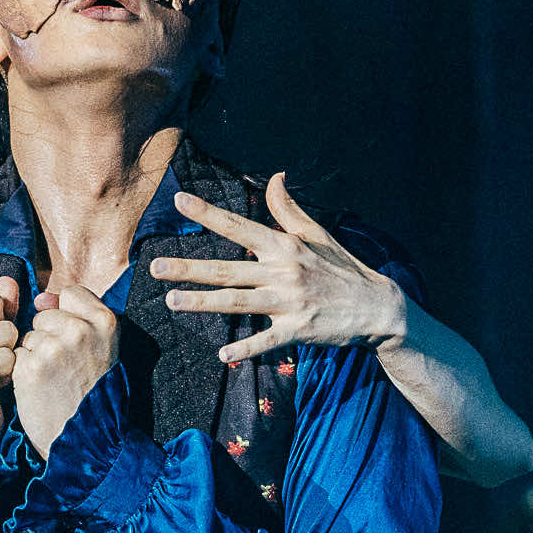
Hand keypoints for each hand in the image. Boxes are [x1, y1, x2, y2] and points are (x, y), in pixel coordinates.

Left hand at [12, 284, 118, 454]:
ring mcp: (53, 349)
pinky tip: (39, 388)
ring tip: (53, 379)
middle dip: (47, 337)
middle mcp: (80, 331)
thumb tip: (40, 298)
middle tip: (64, 367)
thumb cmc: (92, 391)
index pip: (70, 294)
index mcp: (105, 322)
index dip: (66, 315)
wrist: (85, 437)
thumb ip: (77, 315)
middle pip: (44, 315)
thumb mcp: (101, 347)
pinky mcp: (30, 368)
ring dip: (34, 355)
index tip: (74, 340)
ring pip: (28, 336)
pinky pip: (16, 355)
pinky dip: (23, 371)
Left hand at [149, 173, 407, 364]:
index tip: (179, 200)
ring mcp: (290, 302)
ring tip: (171, 301)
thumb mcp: (318, 235)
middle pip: (228, 269)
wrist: (377, 307)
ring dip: (203, 303)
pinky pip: (267, 340)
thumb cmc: (343, 268)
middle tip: (155, 268)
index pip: (239, 227)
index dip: (208, 214)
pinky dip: (246, 348)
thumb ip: (289, 209)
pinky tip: (223, 354)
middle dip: (189, 268)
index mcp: (285, 246)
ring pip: (238, 302)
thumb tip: (276, 178)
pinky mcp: (299, 330)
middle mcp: (284, 272)